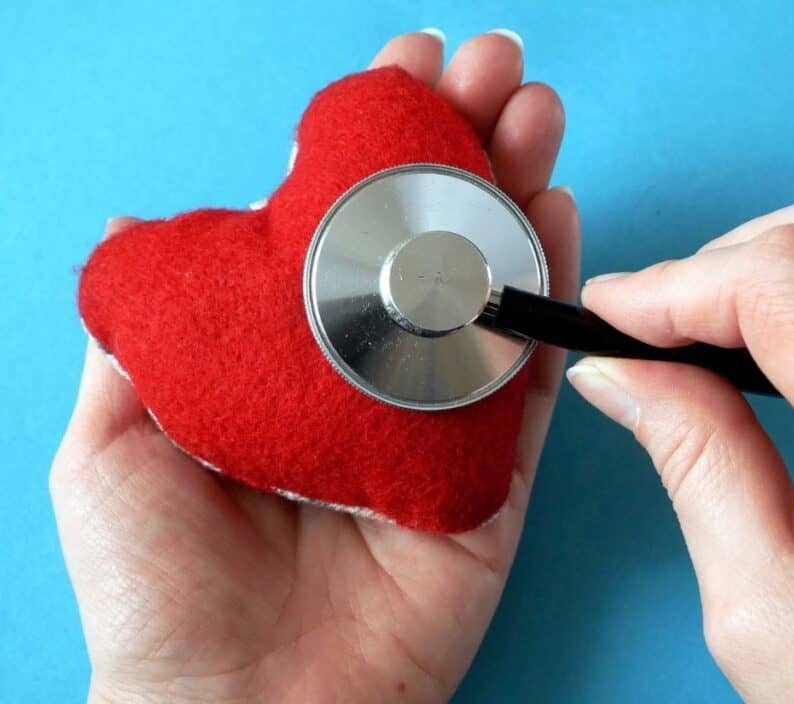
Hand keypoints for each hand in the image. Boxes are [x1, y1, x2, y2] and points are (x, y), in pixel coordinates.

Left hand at [51, 31, 579, 702]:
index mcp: (288, 361)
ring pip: (491, 291)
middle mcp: (371, 379)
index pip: (339, 228)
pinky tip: (562, 217)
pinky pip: (533, 380)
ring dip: (518, 196)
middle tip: (498, 69)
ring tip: (538, 116)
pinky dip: (550, 295)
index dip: (370, 144)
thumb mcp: (112, 443)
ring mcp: (441, 425)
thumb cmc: (161, 589)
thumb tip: (128, 226)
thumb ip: (134, 336)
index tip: (402, 68)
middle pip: (429, 243)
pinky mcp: (494, 480)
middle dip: (464, 147)